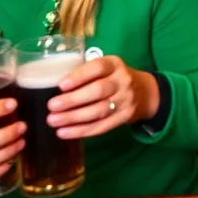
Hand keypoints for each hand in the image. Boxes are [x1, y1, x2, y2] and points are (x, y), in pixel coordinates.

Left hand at [46, 55, 160, 138]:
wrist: (146, 93)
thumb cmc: (115, 78)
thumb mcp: (107, 68)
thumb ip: (87, 73)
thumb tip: (52, 84)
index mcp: (115, 64)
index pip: (98, 67)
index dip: (80, 76)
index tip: (61, 85)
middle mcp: (123, 81)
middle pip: (98, 91)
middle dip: (73, 100)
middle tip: (51, 106)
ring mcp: (126, 100)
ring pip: (99, 111)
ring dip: (74, 118)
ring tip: (53, 121)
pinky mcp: (125, 117)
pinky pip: (101, 126)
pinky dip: (81, 131)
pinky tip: (64, 133)